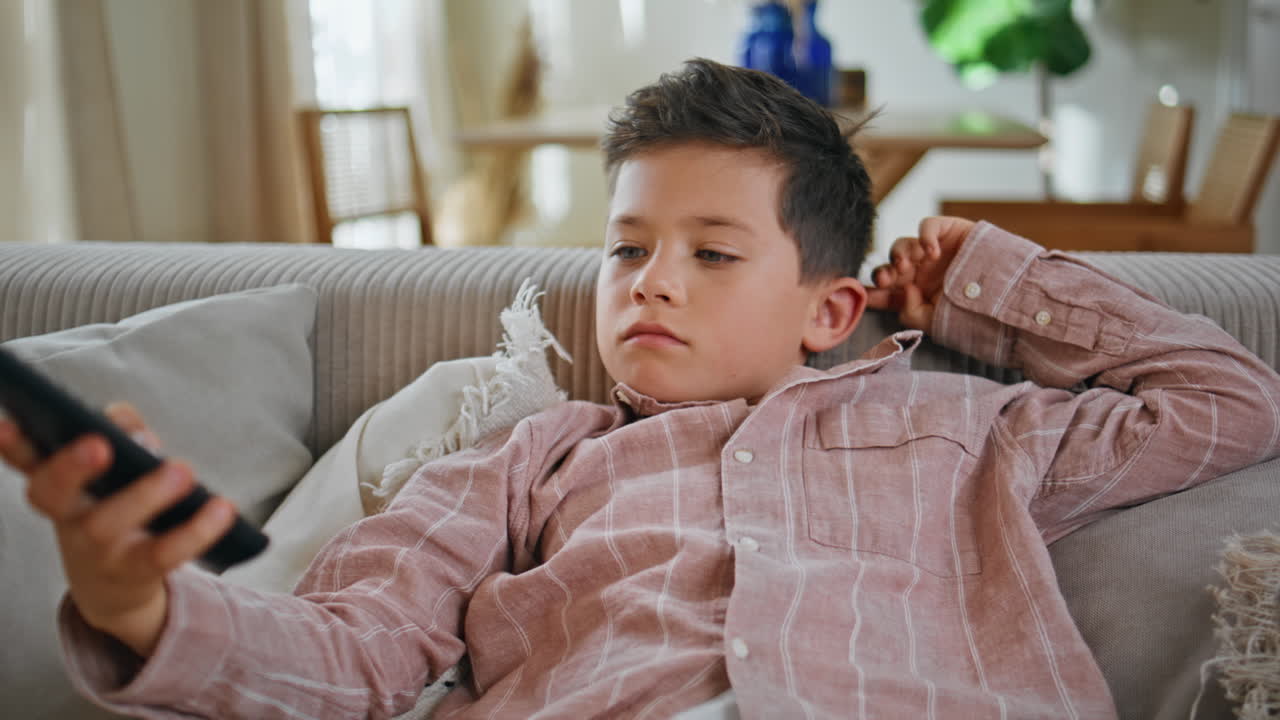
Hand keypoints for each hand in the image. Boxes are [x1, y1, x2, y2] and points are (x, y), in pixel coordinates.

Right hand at [0, 403, 236, 657]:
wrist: (116, 585)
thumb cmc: (115, 507)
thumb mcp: (114, 471)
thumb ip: (124, 433)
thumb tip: (138, 434)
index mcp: (57, 484)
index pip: (26, 460)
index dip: (11, 443)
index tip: (7, 421)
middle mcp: (66, 516)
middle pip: (52, 494)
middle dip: (70, 467)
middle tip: (98, 442)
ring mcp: (95, 549)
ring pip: (107, 525)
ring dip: (145, 496)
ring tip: (182, 470)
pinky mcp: (133, 573)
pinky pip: (163, 553)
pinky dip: (197, 530)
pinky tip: (223, 508)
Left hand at [866, 216, 975, 330]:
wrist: (1007, 296)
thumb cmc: (972, 312)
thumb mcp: (936, 321)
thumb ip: (911, 313)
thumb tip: (902, 293)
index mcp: (913, 293)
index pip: (884, 291)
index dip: (870, 292)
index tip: (861, 296)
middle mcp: (919, 271)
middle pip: (889, 266)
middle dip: (883, 273)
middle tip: (887, 280)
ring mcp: (932, 252)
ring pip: (903, 245)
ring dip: (900, 255)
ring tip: (909, 267)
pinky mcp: (948, 232)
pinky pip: (927, 226)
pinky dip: (924, 236)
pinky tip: (930, 252)